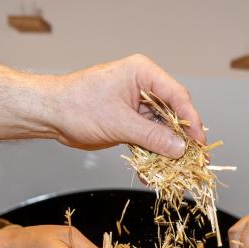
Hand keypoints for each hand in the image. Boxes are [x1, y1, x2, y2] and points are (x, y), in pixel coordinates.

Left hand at [0, 55, 203, 158]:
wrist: (49, 114)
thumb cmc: (77, 106)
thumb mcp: (119, 123)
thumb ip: (152, 137)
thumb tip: (179, 149)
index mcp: (143, 73)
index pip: (177, 96)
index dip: (191, 120)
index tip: (199, 142)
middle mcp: (143, 86)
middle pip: (174, 113)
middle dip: (182, 138)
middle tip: (194, 159)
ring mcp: (136, 104)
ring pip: (162, 129)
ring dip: (167, 150)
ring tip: (176, 171)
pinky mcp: (128, 121)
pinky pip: (147, 138)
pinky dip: (151, 155)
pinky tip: (154, 174)